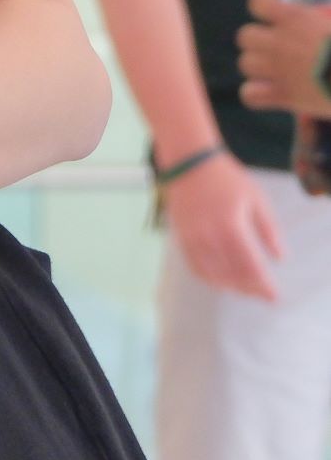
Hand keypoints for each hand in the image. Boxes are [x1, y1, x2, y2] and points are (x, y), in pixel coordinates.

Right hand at [164, 149, 284, 301]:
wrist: (188, 163)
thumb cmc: (226, 178)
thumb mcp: (256, 199)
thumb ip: (269, 229)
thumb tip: (279, 257)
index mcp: (231, 226)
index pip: (250, 266)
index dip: (262, 285)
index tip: (272, 296)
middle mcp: (209, 236)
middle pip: (231, 274)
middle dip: (248, 288)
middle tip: (260, 295)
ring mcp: (192, 237)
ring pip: (211, 274)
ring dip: (229, 286)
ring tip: (243, 290)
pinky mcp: (181, 236)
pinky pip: (194, 265)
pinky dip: (208, 278)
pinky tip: (219, 281)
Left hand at [239, 0, 330, 113]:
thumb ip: (327, 15)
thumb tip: (322, 14)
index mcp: (296, 18)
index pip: (258, 2)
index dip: (264, 7)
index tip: (275, 14)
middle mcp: (280, 41)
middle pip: (245, 36)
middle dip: (258, 42)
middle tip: (278, 48)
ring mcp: (279, 69)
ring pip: (245, 63)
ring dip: (258, 68)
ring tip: (277, 72)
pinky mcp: (284, 96)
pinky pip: (249, 95)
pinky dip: (256, 95)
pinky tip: (270, 94)